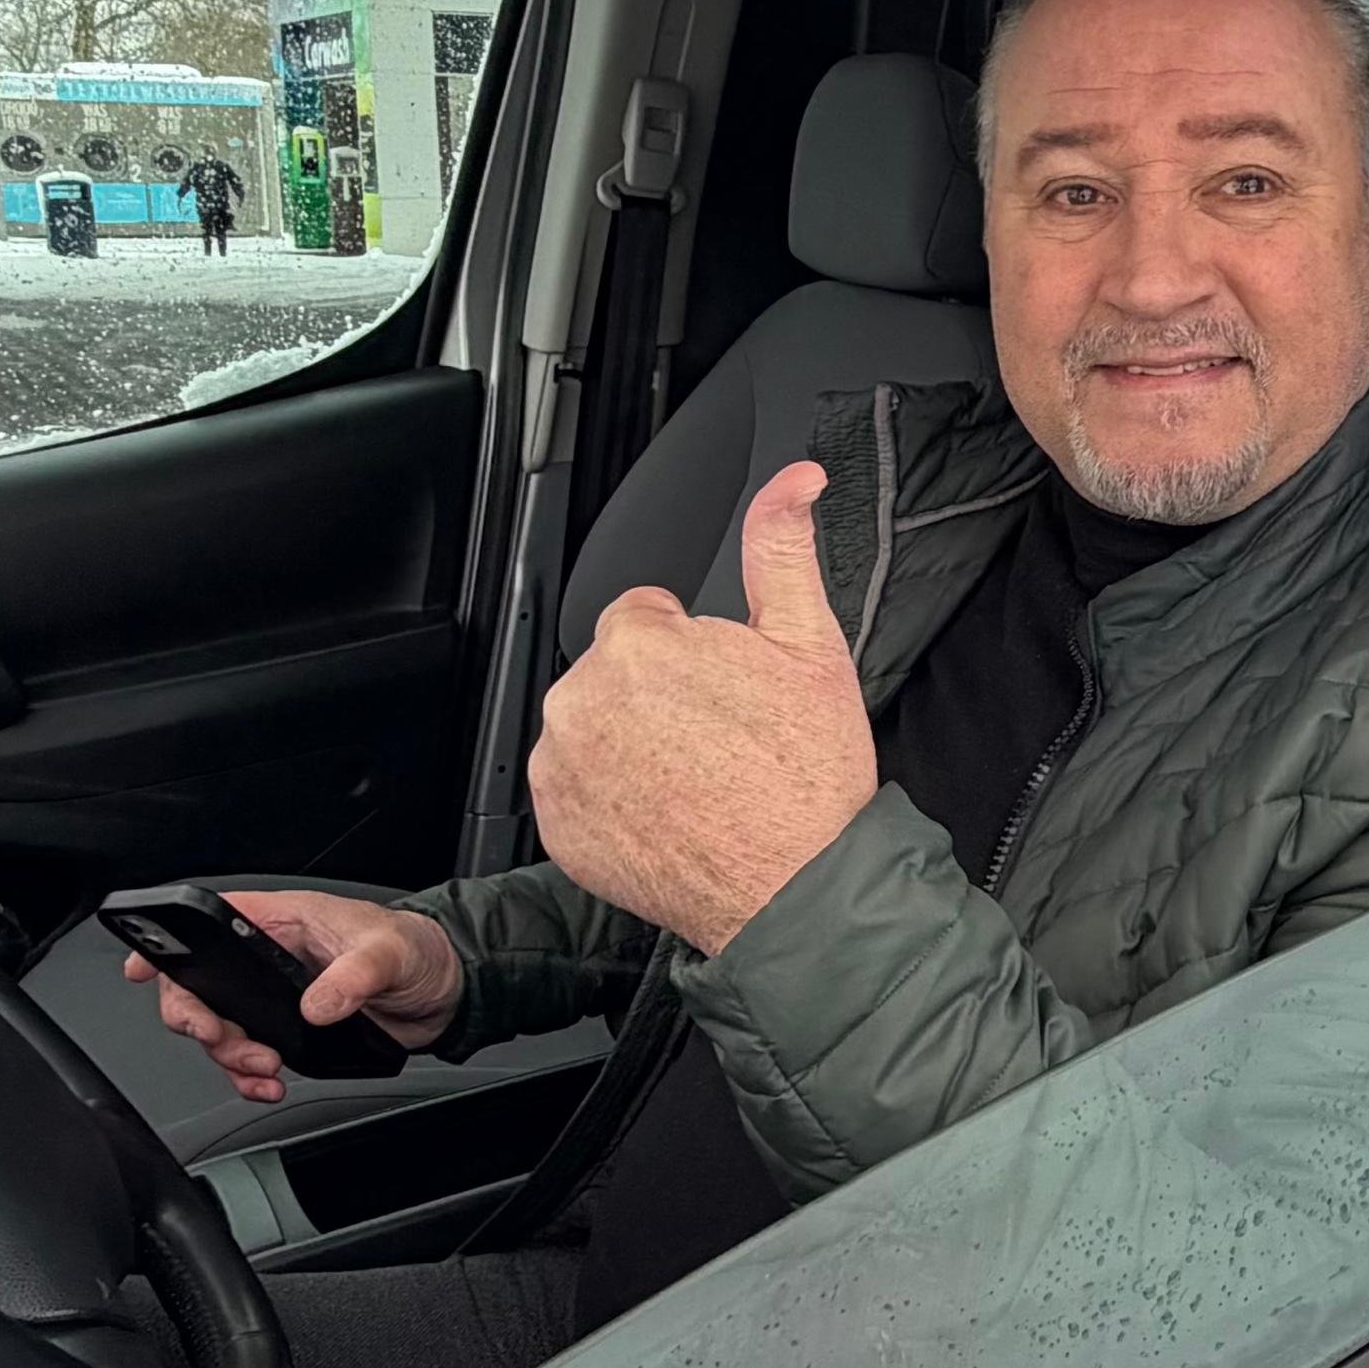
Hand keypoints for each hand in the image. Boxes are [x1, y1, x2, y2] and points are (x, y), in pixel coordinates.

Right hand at [123, 886, 458, 1102]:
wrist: (443, 990)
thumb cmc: (416, 948)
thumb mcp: (389, 952)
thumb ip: (352, 977)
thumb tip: (316, 1005)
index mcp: (281, 921)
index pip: (208, 922)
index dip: (167, 943)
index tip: (143, 968)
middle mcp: (266, 958)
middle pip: (198, 987)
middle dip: (200, 1021)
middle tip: (227, 1042)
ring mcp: (272, 998)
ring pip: (219, 1029)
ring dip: (229, 1057)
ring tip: (265, 1070)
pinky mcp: (287, 1031)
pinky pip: (247, 1057)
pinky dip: (249, 1078)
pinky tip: (270, 1084)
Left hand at [524, 460, 875, 954]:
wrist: (797, 889)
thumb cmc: (807, 776)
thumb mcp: (811, 643)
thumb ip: (783, 547)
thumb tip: (795, 479)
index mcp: (639, 642)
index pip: (647, 618)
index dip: (696, 653)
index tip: (729, 695)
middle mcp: (583, 699)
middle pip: (616, 672)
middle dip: (661, 695)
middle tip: (721, 739)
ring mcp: (564, 767)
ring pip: (593, 726)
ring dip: (632, 742)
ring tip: (697, 778)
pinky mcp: (558, 825)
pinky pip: (576, 787)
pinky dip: (611, 796)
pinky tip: (667, 810)